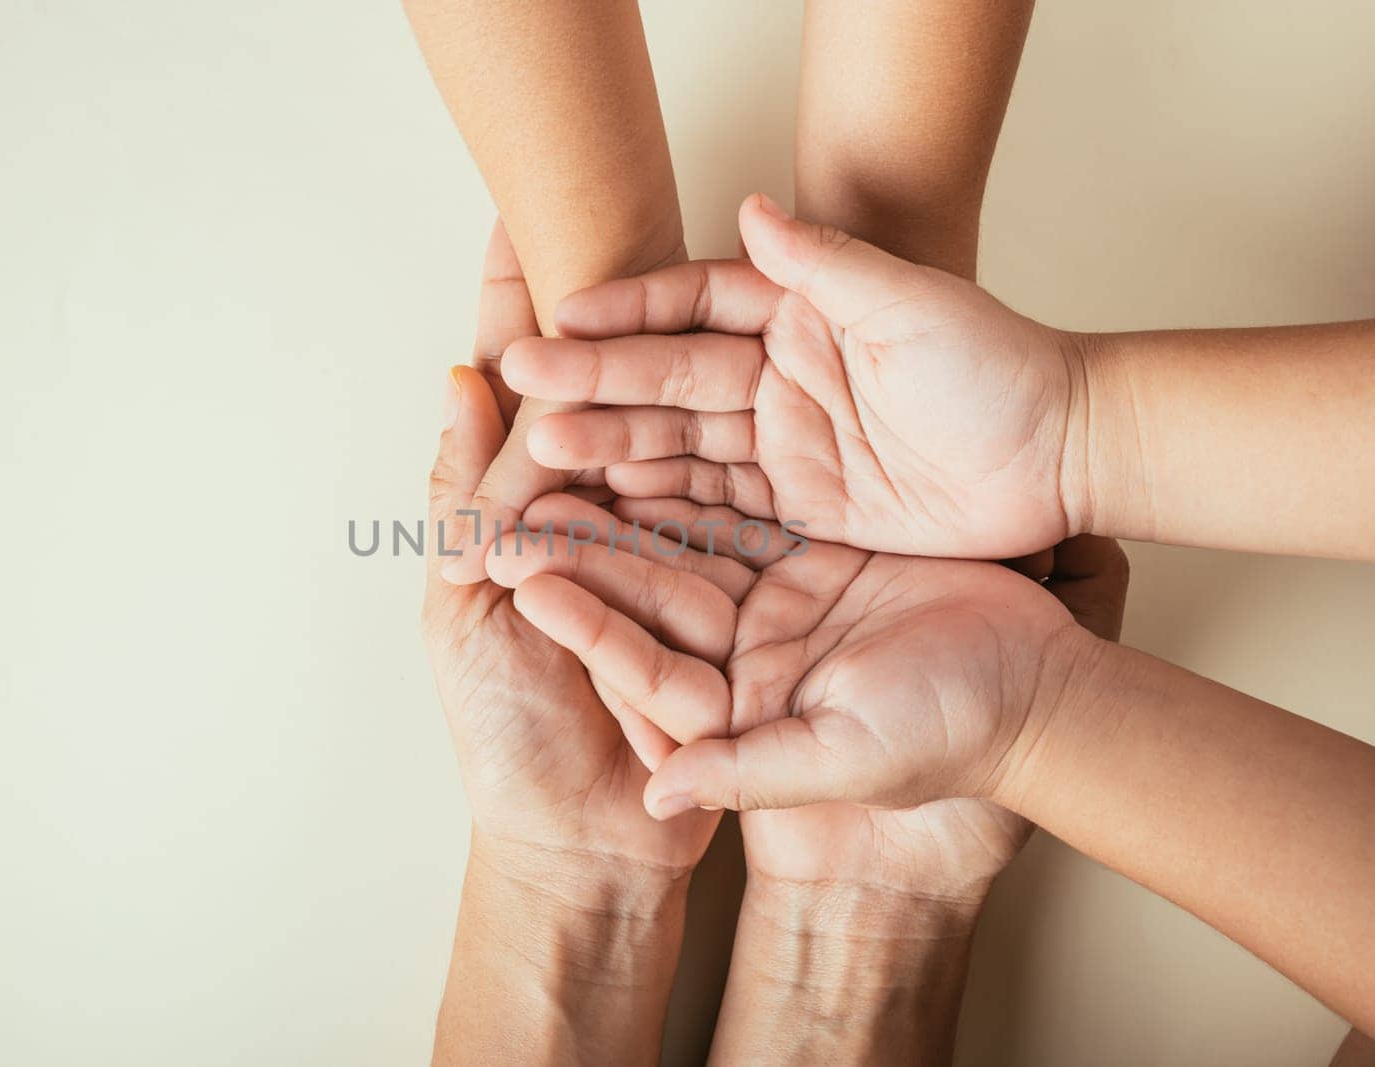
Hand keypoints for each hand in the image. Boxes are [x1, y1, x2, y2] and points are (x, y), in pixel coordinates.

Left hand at [423, 223, 717, 879]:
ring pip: (665, 442)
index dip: (514, 314)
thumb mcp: (466, 613)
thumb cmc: (508, 740)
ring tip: (674, 265)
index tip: (515, 223)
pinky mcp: (727, 591)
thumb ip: (468, 500)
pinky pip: (724, 511)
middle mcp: (591, 524)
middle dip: (599, 312)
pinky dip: (723, 446)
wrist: (588, 849)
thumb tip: (461, 384)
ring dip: (663, 361)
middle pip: (599, 402)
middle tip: (610, 210)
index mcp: (515, 520)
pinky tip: (736, 374)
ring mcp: (664, 552)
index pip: (515, 400)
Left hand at [484, 500, 1107, 822]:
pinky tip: (650, 435)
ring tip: (565, 452)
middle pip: (654, 596)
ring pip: (690, 545)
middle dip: (587, 548)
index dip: (585, 619)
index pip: (644, 663)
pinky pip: (745, 510)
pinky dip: (701, 476)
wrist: (1041, 699)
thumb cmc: (950, 740)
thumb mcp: (842, 764)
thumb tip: (658, 800)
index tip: (520, 576)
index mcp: (736, 714)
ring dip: (630, 504)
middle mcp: (745, 660)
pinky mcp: (814, 560)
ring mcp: (778, 607)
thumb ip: (747, 774)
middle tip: (518, 498)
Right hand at [501, 192, 1094, 559]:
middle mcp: (778, 376)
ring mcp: (784, 445)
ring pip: (679, 445)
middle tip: (525, 385)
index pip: (694, 304)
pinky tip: (602, 506)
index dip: (630, 310)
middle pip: (670, 379)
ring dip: (612, 447)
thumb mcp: (912, 305)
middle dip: (596, 382)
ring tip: (544, 450)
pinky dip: (659, 507)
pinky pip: (715, 506)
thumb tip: (751, 204)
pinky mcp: (799, 508)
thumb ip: (825, 264)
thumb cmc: (999, 369)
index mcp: (798, 316)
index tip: (565, 315)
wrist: (1058, 460)